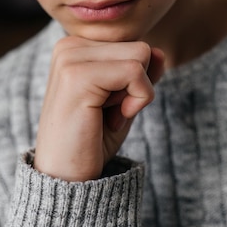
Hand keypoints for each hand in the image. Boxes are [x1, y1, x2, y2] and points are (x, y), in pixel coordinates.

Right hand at [34, 36, 164, 180]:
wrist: (65, 181)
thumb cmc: (91, 141)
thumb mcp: (123, 101)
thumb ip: (140, 74)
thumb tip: (160, 52)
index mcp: (76, 47)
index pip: (134, 45)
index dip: (135, 81)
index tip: (107, 108)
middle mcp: (69, 45)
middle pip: (141, 48)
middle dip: (137, 85)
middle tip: (108, 114)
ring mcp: (70, 58)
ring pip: (141, 55)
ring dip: (136, 93)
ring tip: (106, 116)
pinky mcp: (77, 75)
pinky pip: (135, 71)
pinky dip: (137, 100)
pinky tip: (111, 120)